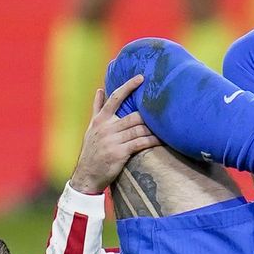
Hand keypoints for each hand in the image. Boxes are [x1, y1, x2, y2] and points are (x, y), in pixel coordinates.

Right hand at [68, 75, 160, 194]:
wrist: (86, 175)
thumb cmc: (91, 150)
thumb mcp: (91, 128)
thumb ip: (97, 109)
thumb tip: (100, 90)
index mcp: (100, 120)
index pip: (115, 98)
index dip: (128, 86)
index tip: (141, 77)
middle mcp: (106, 128)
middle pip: (133, 116)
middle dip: (149, 114)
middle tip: (164, 108)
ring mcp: (113, 140)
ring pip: (139, 129)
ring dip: (154, 128)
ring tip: (167, 125)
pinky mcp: (119, 153)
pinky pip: (140, 143)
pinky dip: (152, 140)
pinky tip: (162, 139)